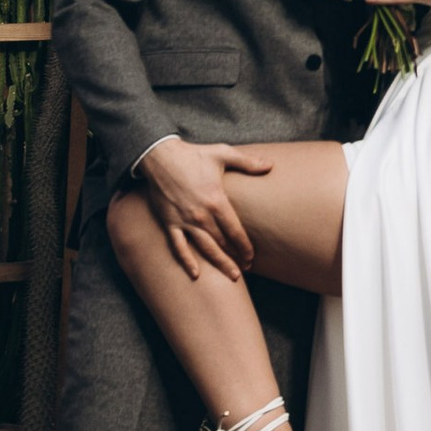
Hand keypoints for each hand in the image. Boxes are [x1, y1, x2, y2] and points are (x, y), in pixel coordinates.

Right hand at [136, 137, 268, 277]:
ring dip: (219, 263)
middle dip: (235, 258)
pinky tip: (196, 274)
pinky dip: (187, 261)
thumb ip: (248, 162)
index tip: (251, 257)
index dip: (245, 246)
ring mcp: (185, 221)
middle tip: (245, 269)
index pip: (235, 231)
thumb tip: (270, 165)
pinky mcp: (170, 223)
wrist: (160, 157)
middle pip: (223, 244)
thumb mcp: (223, 154)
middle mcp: (202, 216)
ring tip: (232, 277)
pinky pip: (178, 247)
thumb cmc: (193, 155)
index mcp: (217, 201)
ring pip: (205, 249)